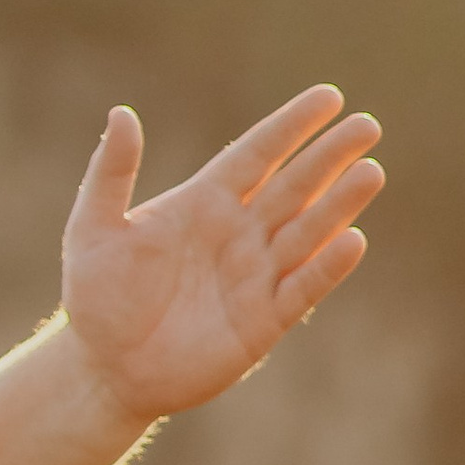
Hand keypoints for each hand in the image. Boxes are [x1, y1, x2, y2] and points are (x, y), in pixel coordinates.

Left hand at [61, 85, 383, 431]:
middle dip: (330, 156)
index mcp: (203, 203)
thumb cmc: (96, 296)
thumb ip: (111, 172)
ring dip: (339, 204)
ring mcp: (255, 276)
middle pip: (294, 186)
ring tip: (371, 171)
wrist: (105, 369)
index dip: (292, 126)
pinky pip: (303, 289)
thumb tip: (122, 113)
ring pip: (308, 232)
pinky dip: (328, 266)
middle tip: (368, 125)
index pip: (257, 154)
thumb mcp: (93, 228)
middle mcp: (238, 233)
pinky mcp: (264, 322)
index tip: (330, 96)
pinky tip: (353, 239)